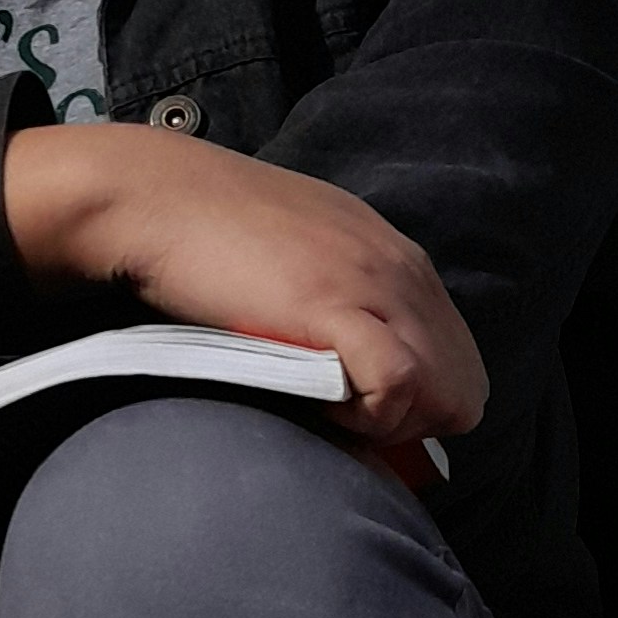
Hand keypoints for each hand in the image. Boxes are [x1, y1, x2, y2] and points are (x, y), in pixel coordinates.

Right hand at [3, 126, 488, 448]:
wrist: (153, 195)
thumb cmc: (208, 232)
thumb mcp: (301, 254)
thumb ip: (338, 296)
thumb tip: (346, 362)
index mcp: (399, 259)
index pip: (458, 361)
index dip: (416, 403)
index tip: (355, 407)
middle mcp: (403, 270)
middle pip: (464, 389)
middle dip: (411, 422)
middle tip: (340, 414)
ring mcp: (375, 286)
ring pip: (444, 393)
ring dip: (388, 421)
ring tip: (323, 404)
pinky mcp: (337, 306)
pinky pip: (399, 384)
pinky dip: (367, 413)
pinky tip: (316, 399)